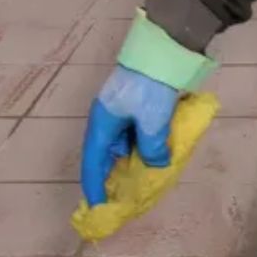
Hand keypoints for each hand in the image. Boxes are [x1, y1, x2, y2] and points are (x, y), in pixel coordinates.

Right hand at [81, 67, 177, 205]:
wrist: (163, 51)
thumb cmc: (151, 87)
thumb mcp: (152, 122)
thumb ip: (152, 148)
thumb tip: (157, 164)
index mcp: (103, 124)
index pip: (93, 162)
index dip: (95, 185)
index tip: (98, 206)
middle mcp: (109, 120)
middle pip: (108, 155)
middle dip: (115, 176)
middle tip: (124, 198)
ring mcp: (123, 111)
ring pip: (126, 144)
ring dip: (134, 162)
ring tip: (143, 182)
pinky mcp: (139, 105)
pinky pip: (138, 134)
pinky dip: (145, 148)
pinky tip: (157, 157)